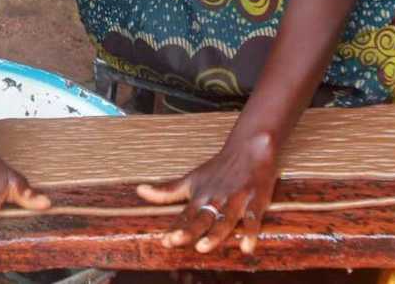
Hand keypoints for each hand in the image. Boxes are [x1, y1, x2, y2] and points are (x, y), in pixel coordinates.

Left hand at [137, 131, 277, 254]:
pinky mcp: (256, 200)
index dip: (176, 229)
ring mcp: (236, 199)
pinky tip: (246, 246)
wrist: (249, 148)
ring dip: (214, 233)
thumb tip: (139, 191)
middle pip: (201, 218)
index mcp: (201, 196)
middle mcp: (216, 199)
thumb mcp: (191, 179)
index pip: (186, 216)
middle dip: (189, 230)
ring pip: (224, 219)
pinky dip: (250, 232)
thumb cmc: (218, 168)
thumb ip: (167, 191)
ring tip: (203, 247)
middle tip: (175, 240)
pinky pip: (253, 218)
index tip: (164, 241)